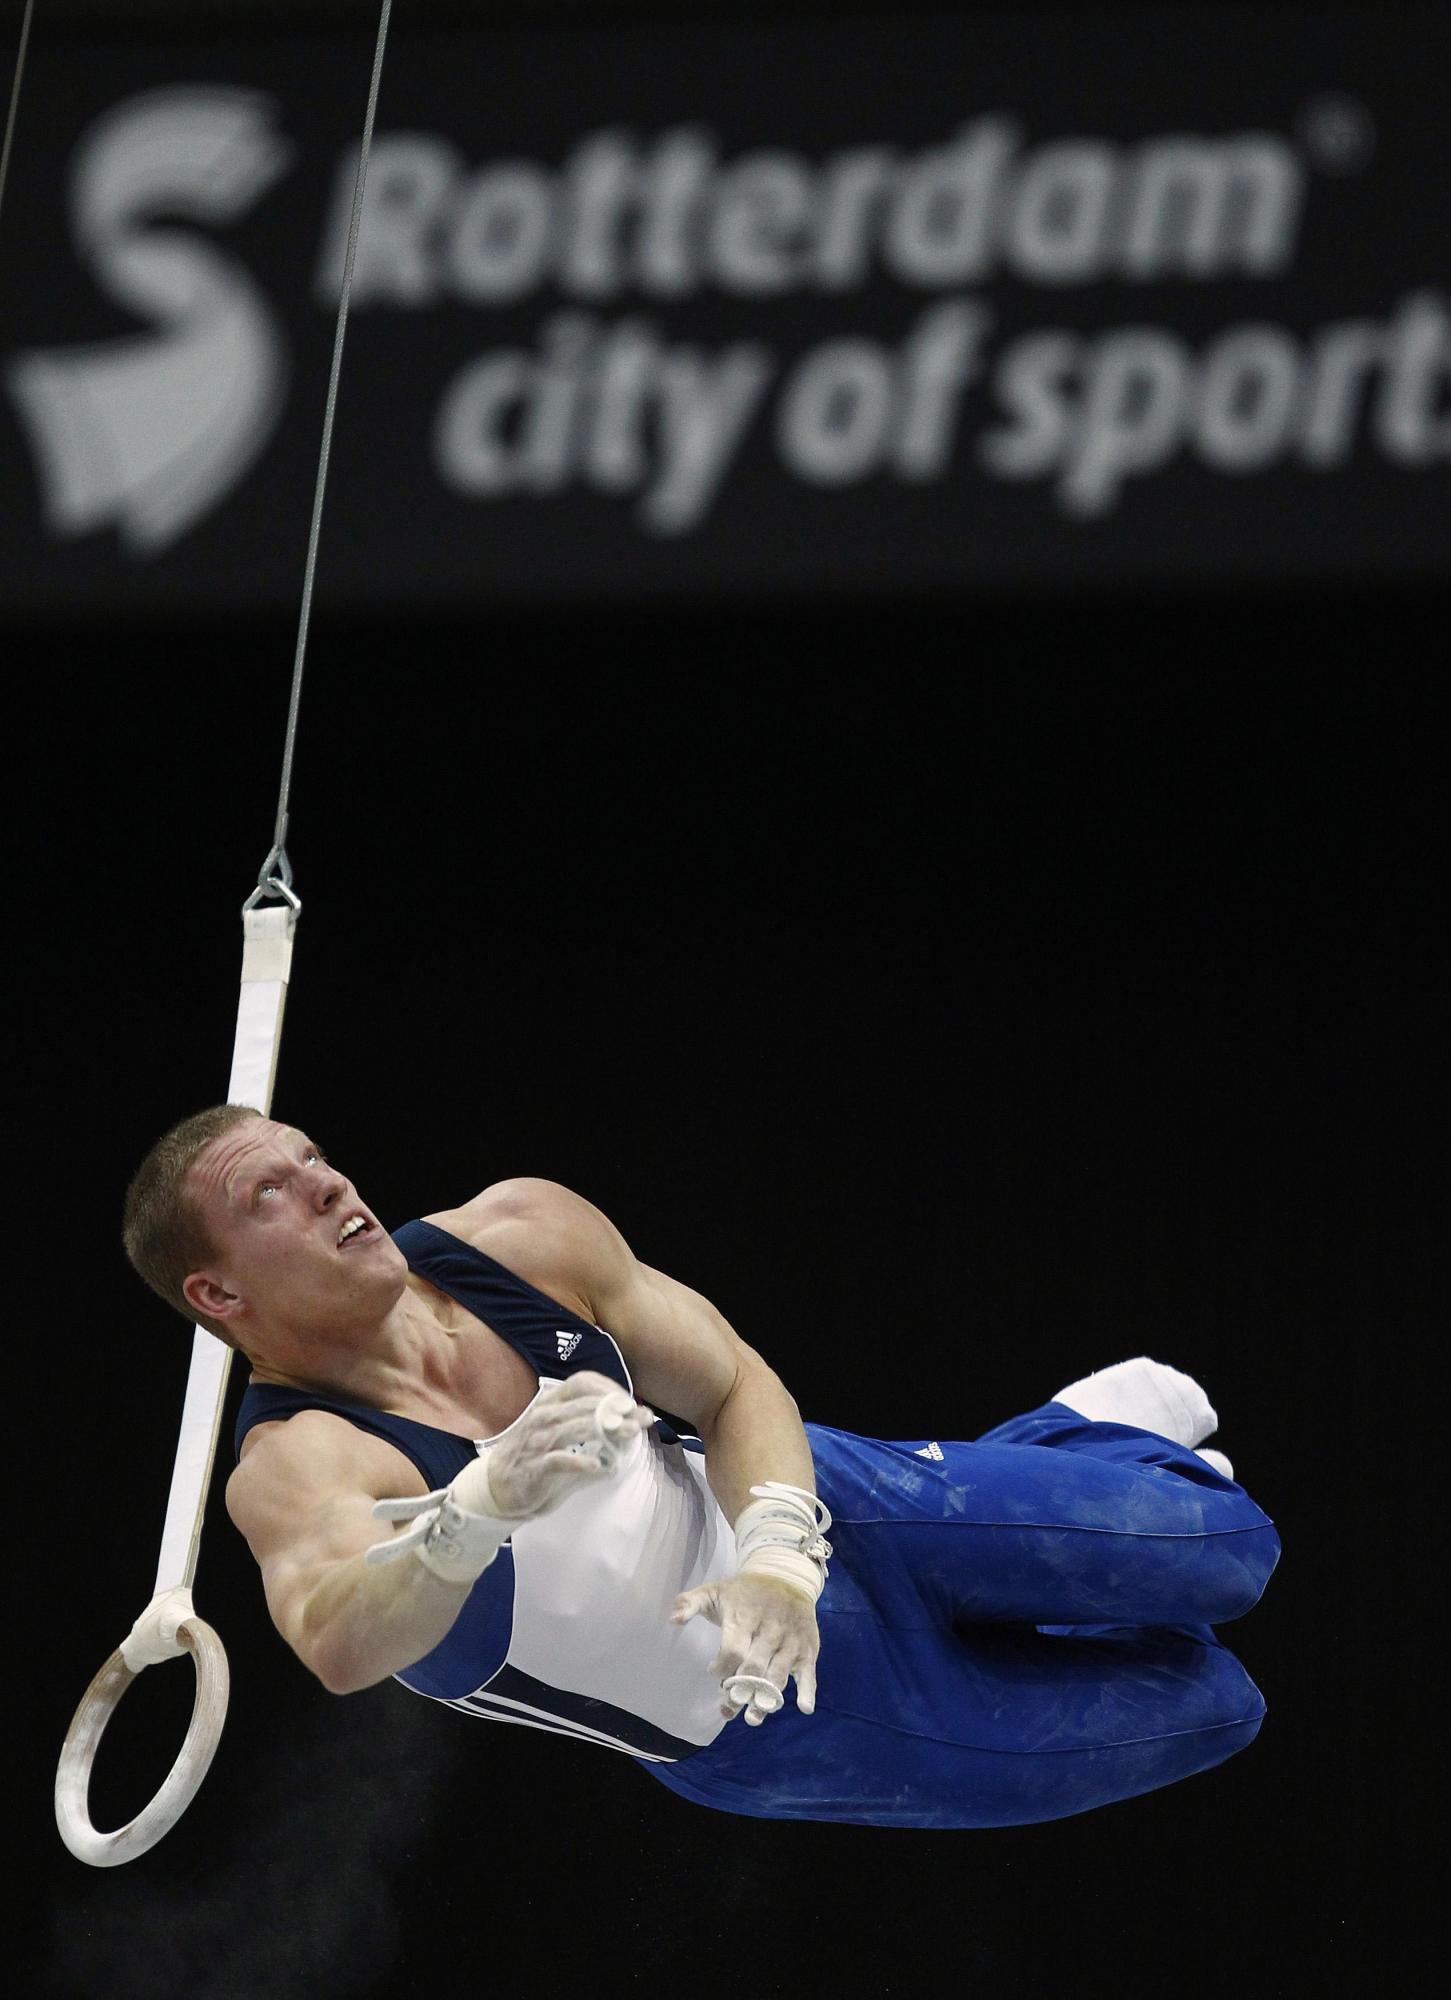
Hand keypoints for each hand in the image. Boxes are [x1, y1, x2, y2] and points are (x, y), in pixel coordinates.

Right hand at [481, 1371, 653, 1517]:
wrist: (496, 1487)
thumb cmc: (534, 1457)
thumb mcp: (561, 1435)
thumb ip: (590, 1428)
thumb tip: (628, 1427)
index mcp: (549, 1403)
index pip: (582, 1381)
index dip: (609, 1388)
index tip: (631, 1404)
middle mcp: (543, 1416)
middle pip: (585, 1404)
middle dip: (618, 1410)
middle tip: (643, 1419)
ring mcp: (537, 1441)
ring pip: (575, 1427)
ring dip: (608, 1430)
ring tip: (631, 1435)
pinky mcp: (533, 1467)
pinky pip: (558, 1460)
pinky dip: (580, 1462)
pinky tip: (599, 1467)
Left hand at [670, 1571, 818, 1724]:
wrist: (785, 1575)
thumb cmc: (744, 1591)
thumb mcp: (714, 1590)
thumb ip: (689, 1603)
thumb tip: (672, 1620)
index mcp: (745, 1618)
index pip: (733, 1650)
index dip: (722, 1667)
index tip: (713, 1672)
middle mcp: (770, 1631)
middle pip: (754, 1667)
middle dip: (740, 1691)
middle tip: (728, 1708)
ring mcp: (791, 1641)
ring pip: (778, 1674)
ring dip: (766, 1700)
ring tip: (753, 1719)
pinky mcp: (807, 1648)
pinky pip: (808, 1671)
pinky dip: (808, 1690)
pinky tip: (803, 1708)